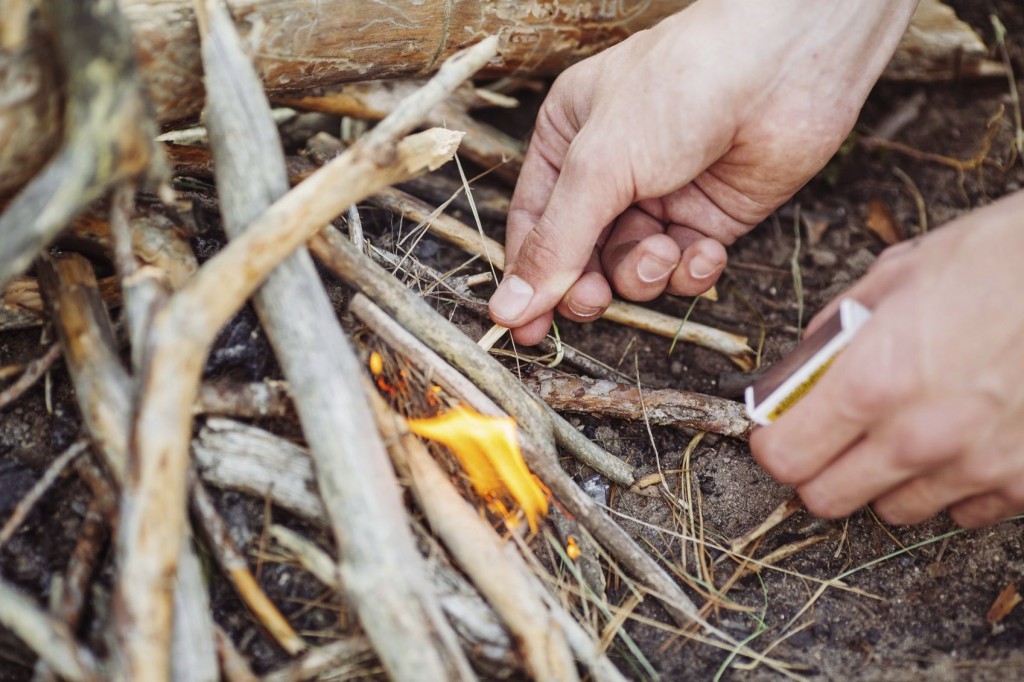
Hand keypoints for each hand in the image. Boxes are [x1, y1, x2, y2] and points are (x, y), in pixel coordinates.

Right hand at [489, 0, 918, 343]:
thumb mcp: (599, 166)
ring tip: (663, 251)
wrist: (785, 66)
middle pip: (581, 256)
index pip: (534, 225)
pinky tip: (703, 249)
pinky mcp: (710, 218)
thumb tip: (509, 307)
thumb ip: (556, 244)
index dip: (529, 278)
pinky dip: (691, 270)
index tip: (524, 327)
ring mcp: (662, 197)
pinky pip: (684, 268)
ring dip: (644, 272)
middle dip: (589, 283)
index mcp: (567, 143)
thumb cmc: (680, 87)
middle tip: (593, 301)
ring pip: (632, 268)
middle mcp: (611, 173)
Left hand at [751, 191, 1023, 527]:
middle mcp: (917, 437)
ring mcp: (975, 467)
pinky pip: (964, 511)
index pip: (784, 457)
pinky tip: (964, 441)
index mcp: (871, 381)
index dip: (774, 444)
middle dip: (819, 470)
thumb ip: (836, 331)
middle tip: (834, 438)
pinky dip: (954, 486)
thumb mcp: (898, 273)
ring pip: (895, 511)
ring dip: (888, 480)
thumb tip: (801, 367)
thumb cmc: (1001, 260)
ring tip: (910, 430)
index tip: (780, 430)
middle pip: (827, 499)